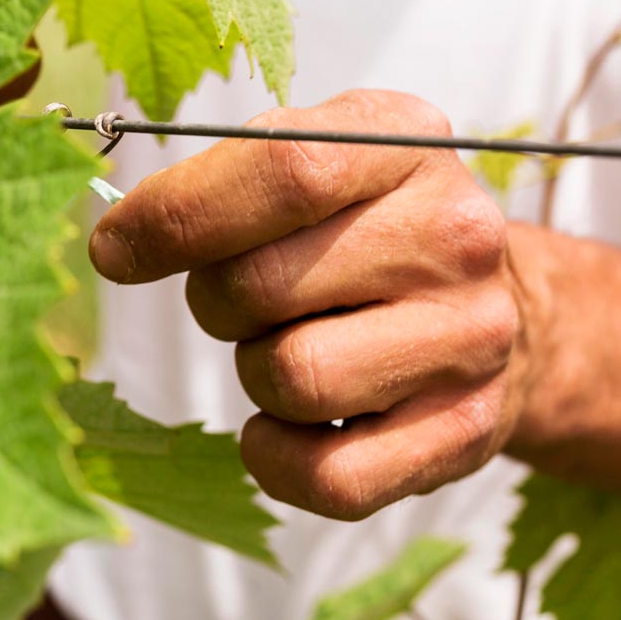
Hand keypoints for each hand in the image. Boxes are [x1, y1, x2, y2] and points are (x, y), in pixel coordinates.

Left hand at [89, 90, 533, 518]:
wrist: (506, 312)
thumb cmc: (370, 231)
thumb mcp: (319, 162)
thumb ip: (225, 180)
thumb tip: (119, 242)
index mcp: (406, 142)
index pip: (283, 169)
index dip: (176, 216)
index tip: (114, 248)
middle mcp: (456, 234)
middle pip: (262, 285)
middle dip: (216, 302)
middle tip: (245, 301)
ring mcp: (470, 338)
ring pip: (292, 379)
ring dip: (256, 373)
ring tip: (292, 348)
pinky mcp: (465, 431)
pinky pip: (329, 477)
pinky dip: (279, 458)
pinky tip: (292, 424)